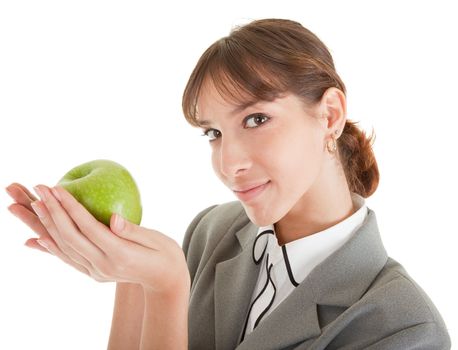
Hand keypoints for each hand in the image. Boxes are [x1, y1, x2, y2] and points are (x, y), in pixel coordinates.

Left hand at [7, 183, 189, 294]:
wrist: (165, 281)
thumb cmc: (165, 254)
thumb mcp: (156, 240)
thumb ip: (133, 230)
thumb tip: (114, 217)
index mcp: (120, 254)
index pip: (89, 228)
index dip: (71, 207)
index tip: (57, 189)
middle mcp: (104, 266)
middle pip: (71, 237)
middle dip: (53, 211)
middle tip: (41, 189)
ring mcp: (97, 272)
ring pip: (65, 248)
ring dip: (47, 226)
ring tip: (35, 204)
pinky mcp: (94, 274)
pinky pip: (68, 259)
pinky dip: (52, 247)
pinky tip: (39, 237)